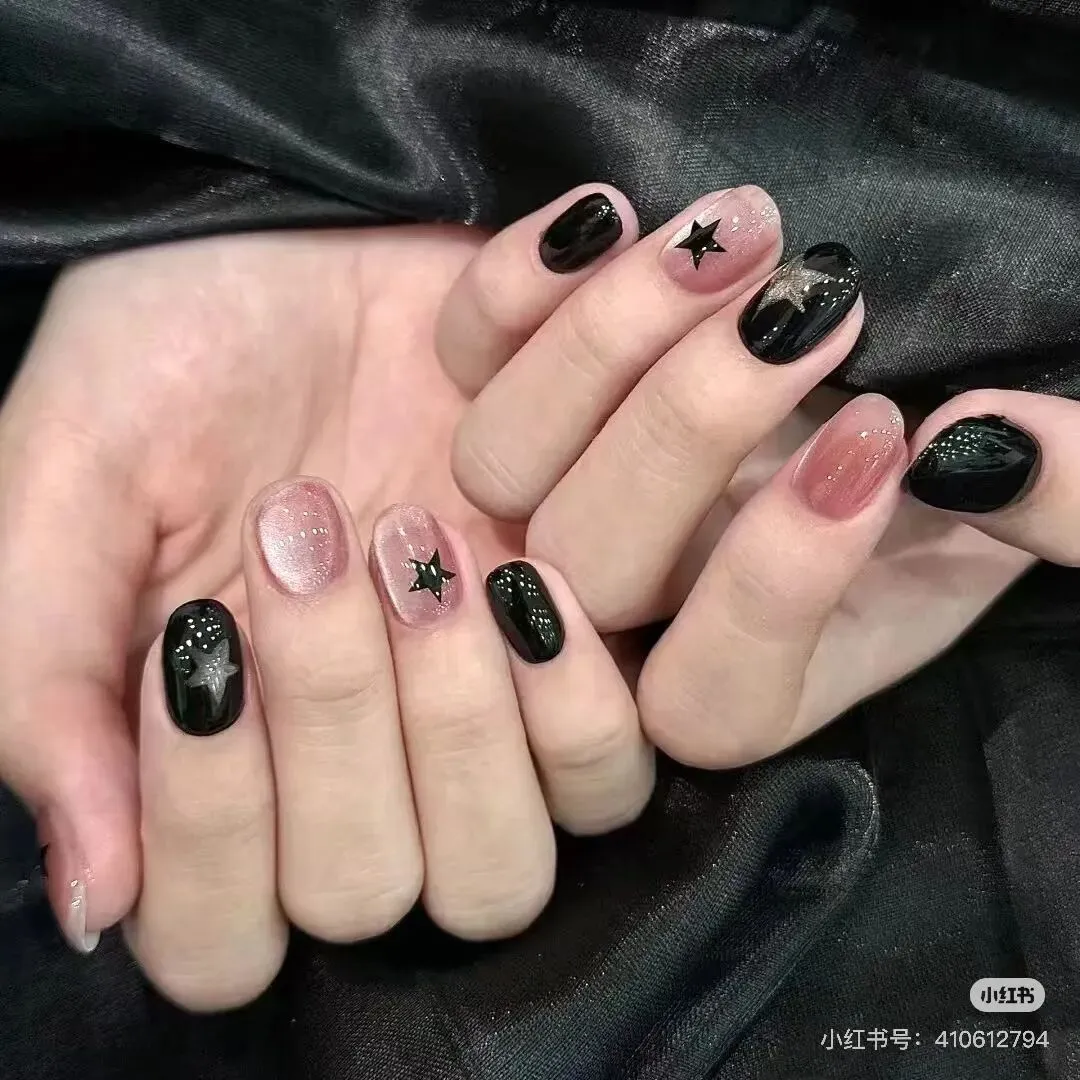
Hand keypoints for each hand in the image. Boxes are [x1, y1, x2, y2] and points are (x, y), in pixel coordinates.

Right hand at [0, 223, 651, 1009]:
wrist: (324, 242)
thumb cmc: (178, 353)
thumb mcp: (71, 481)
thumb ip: (45, 678)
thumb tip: (89, 895)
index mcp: (214, 762)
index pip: (218, 934)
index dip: (214, 821)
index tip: (206, 633)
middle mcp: (357, 773)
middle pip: (381, 897)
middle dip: (346, 726)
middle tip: (326, 538)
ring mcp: (481, 726)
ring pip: (514, 861)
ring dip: (472, 713)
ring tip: (437, 538)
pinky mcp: (588, 656)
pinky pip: (634, 756)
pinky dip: (585, 683)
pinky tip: (534, 561)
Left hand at [441, 184, 1033, 768]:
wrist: (881, 347)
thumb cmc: (977, 446)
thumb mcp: (1042, 483)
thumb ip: (1051, 503)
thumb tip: (972, 449)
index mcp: (758, 663)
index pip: (711, 698)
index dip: (768, 587)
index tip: (874, 440)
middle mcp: (640, 598)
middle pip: (589, 569)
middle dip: (691, 428)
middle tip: (803, 306)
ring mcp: (564, 495)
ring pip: (504, 466)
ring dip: (605, 344)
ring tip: (727, 237)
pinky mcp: (520, 392)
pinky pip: (464, 358)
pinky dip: (514, 286)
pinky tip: (606, 216)